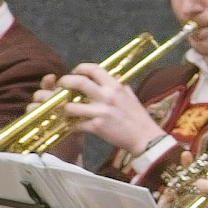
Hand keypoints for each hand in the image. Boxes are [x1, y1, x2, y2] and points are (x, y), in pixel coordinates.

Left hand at [48, 62, 168, 152]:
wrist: (145, 139)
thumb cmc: (139, 119)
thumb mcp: (131, 97)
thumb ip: (120, 87)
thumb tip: (113, 79)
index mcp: (116, 87)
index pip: (94, 69)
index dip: (80, 68)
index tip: (75, 72)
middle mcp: (107, 96)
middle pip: (78, 82)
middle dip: (65, 82)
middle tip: (61, 86)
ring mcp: (101, 112)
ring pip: (71, 106)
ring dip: (65, 108)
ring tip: (66, 110)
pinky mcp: (97, 127)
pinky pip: (77, 124)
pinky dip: (73, 125)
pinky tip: (74, 126)